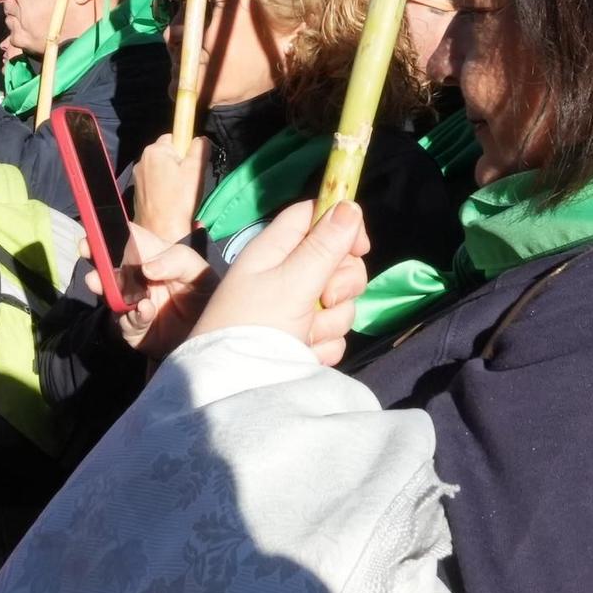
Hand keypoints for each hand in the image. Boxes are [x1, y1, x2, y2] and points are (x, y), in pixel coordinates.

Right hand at [89, 223, 214, 359]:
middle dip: (95, 256)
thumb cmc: (204, 294)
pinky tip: (146, 309)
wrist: (214, 333)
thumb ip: (176, 261)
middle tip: (87, 251)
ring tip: (98, 281)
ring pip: (110, 294)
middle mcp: (136, 279)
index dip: (108, 232)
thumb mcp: (198, 270)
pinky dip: (134, 315)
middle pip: (109, 265)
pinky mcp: (134, 329)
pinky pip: (127, 322)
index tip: (97, 230)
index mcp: (150, 258)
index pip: (126, 239)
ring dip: (104, 286)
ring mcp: (132, 304)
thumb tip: (146, 268)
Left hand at [132, 134, 208, 241]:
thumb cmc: (180, 198)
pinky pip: (153, 181)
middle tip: (189, 178)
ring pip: (159, 168)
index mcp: (154, 150)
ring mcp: (137, 176)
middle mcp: (141, 160)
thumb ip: (199, 148)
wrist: (161, 230)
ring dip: (170, 175)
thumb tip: (201, 138)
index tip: (191, 162)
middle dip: (177, 162)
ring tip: (180, 191)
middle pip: (165, 153)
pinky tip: (170, 199)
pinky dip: (162, 186)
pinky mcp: (137, 191)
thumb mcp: (195, 170)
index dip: (185, 148)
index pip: (173, 137)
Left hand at [191, 200, 370, 366]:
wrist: (232, 387)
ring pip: (339, 303)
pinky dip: (322, 345)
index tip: (360, 247)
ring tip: (302, 335)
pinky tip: (301, 354)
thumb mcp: (291, 282)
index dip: (341, 223)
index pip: (313, 216)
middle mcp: (284, 275)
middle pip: (336, 261)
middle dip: (341, 283)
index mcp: (274, 250)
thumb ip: (322, 247)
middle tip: (324, 299)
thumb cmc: (254, 325)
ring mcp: (295, 309)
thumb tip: (349, 206)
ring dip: (329, 321)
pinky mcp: (302, 340)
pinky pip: (332, 334)